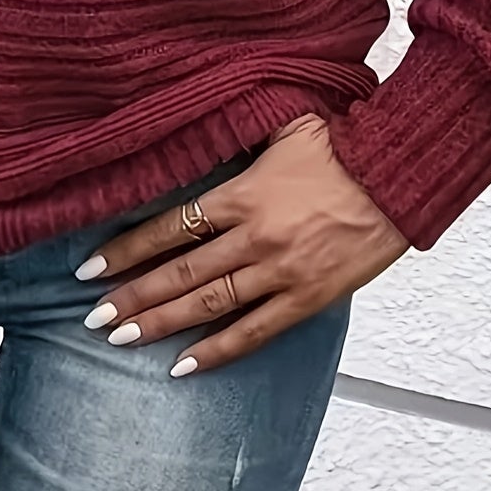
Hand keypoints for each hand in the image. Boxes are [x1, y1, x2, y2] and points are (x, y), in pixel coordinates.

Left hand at [76, 114, 408, 374]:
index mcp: (242, 193)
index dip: (126, 249)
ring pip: (208, 304)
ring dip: (161, 323)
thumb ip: (238, 136)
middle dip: (132, 295)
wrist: (398, 174)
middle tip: (93, 316)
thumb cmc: (341, 144)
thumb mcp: (281, 125)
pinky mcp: (309, 297)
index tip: (91, 267)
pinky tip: (185, 365)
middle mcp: (254, 236)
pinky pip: (256, 331)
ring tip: (122, 338)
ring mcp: (281, 271)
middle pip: (179, 271)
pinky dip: (218, 351)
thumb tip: (200, 126)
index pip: (169, 226)